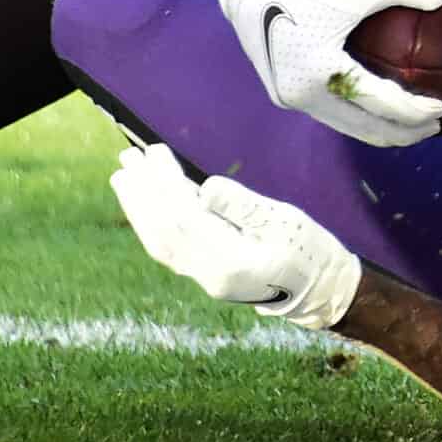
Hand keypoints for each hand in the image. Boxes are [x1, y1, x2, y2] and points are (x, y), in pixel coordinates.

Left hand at [109, 143, 361, 327]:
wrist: (319, 290)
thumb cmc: (308, 250)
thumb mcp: (284, 222)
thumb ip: (243, 206)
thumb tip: (204, 188)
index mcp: (230, 262)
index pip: (184, 219)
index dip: (165, 184)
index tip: (154, 152)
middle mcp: (209, 275)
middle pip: (164, 232)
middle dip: (143, 194)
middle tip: (127, 159)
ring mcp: (204, 278)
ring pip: (160, 243)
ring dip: (139, 208)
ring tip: (123, 177)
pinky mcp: (204, 274)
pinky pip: (168, 249)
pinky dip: (151, 222)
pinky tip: (144, 202)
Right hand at [216, 0, 441, 145]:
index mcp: (319, 69)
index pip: (378, 102)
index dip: (413, 110)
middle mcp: (302, 92)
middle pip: (364, 127)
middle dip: (403, 132)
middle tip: (435, 126)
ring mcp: (291, 98)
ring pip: (347, 127)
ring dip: (381, 130)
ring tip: (414, 125)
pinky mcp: (286, 95)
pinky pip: (333, 114)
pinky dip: (360, 117)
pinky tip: (381, 109)